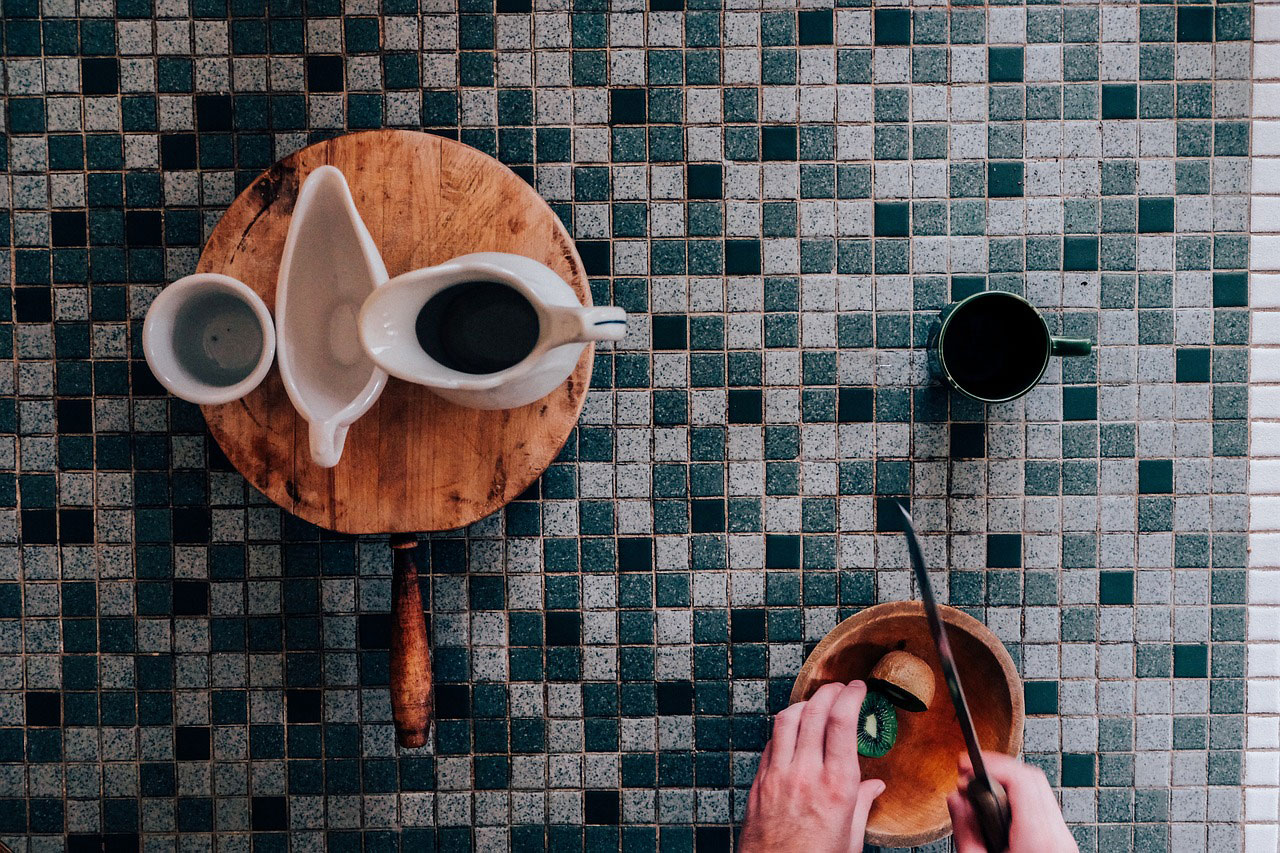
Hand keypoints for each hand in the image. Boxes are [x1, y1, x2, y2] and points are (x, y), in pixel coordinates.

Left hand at [738, 681, 884, 852]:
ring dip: (803, 704)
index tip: (859, 688)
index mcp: (836, 786)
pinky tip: (793, 733)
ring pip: (786, 719)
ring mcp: (778, 775)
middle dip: (829, 691)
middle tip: (840, 688)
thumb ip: (862, 805)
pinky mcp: (760, 781)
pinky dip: (784, 729)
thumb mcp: (850, 838)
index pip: (842, 722)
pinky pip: (771, 742)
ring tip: (815, 703)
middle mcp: (805, 774)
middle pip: (814, 712)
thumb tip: (875, 787)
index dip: (851, 696)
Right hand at [946, 751, 1077, 852]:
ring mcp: (1064, 840)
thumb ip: (966, 830)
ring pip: (1039, 791)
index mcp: (1037, 840)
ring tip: (979, 793)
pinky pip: (1043, 808)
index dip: (991, 762)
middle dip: (997, 768)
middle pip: (1032, 778)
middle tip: (968, 772)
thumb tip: (957, 799)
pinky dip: (1019, 801)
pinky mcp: (1061, 844)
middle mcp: (1057, 836)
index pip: (1020, 779)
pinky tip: (998, 810)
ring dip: (1007, 784)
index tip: (966, 763)